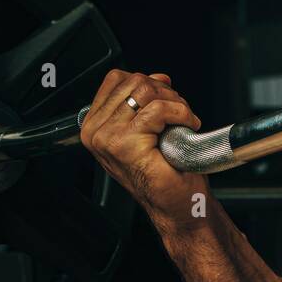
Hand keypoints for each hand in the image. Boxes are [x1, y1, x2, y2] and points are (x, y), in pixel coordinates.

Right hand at [79, 69, 208, 222]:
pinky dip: (181, 113)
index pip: (118, 78)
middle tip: (179, 115)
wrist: (176, 203)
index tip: (165, 100)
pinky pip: (158, 109)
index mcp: (94, 124)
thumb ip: (145, 100)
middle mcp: (95, 131)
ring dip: (175, 103)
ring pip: (146, 91)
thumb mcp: (148, 126)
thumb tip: (158, 78)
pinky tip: (187, 127)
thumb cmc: (166, 171)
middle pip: (134, 81)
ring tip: (182, 121)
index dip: (149, 83)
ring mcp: (106, 138)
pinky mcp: (124, 144)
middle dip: (165, 93)